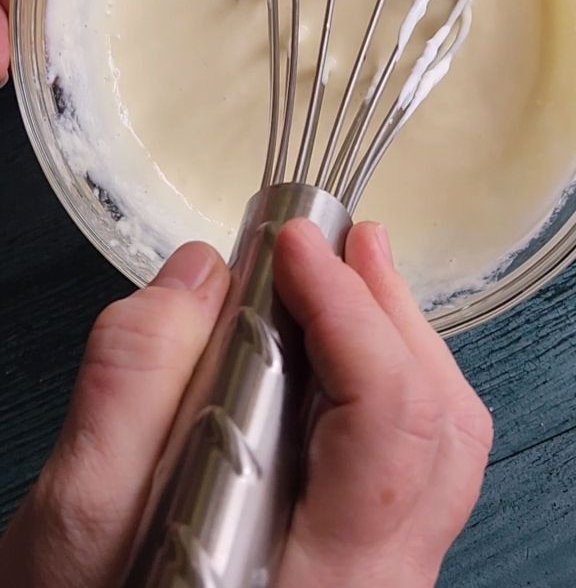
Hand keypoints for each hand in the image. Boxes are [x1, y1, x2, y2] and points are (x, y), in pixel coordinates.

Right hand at [0, 223, 491, 586]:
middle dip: (387, 311)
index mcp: (322, 578)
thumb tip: (199, 276)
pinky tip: (353, 341)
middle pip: (435, 422)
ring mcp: (387, 571)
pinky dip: (394, 376)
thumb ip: (131, 385)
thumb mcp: (79, 516)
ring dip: (401, 337)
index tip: (299, 245)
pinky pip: (422, 458)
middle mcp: (378, 580)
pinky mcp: (376, 556)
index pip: (388, 415)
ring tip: (360, 271)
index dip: (349, 309)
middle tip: (348, 243)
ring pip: (442, 440)